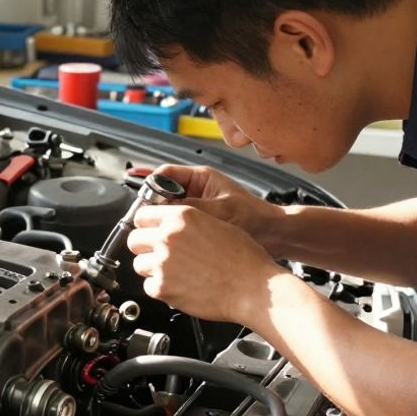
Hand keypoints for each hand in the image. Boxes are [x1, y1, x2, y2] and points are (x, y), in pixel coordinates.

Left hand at [126, 204, 288, 324]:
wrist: (254, 287)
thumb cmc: (244, 259)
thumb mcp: (217, 223)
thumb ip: (187, 222)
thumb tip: (171, 225)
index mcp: (181, 217)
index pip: (142, 215)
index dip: (146, 224)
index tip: (149, 230)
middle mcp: (168, 237)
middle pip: (134, 239)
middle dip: (145, 247)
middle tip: (159, 254)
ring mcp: (162, 263)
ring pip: (138, 264)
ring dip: (152, 268)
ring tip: (174, 272)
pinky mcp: (163, 288)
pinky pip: (149, 286)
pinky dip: (160, 288)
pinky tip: (179, 285)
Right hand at [154, 165, 281, 247]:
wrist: (273, 235)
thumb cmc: (255, 217)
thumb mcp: (220, 210)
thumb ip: (190, 208)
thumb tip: (162, 211)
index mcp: (201, 177)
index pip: (166, 174)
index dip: (151, 185)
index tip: (143, 201)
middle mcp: (197, 190)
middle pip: (163, 193)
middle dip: (154, 205)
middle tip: (146, 220)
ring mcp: (197, 207)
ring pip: (169, 211)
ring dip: (163, 220)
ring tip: (157, 231)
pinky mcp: (199, 224)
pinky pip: (178, 225)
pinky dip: (172, 231)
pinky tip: (169, 241)